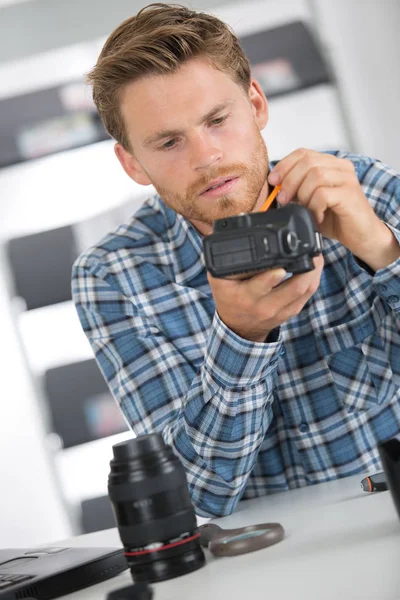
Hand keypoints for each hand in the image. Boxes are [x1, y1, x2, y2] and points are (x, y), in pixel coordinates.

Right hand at [207, 255, 323, 342]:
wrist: (239, 327)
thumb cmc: (229, 297)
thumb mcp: (219, 279)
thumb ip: (225, 260)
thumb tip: (238, 231)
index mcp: (246, 297)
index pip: (261, 286)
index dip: (272, 276)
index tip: (281, 267)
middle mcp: (265, 306)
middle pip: (294, 288)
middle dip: (307, 268)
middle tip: (313, 250)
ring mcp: (281, 311)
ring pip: (305, 290)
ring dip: (314, 271)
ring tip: (317, 253)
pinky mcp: (292, 311)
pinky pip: (308, 294)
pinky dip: (314, 278)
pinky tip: (315, 265)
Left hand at [268, 149, 399, 270]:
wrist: (361, 236)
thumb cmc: (336, 219)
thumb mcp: (311, 201)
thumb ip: (297, 191)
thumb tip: (275, 187)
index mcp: (331, 164)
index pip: (303, 153)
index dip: (284, 165)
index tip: (273, 181)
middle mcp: (341, 167)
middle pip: (307, 162)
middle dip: (289, 181)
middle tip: (284, 200)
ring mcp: (347, 179)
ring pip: (315, 175)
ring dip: (302, 195)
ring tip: (304, 209)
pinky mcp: (350, 194)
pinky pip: (323, 194)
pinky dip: (314, 207)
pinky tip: (317, 216)